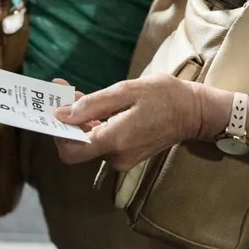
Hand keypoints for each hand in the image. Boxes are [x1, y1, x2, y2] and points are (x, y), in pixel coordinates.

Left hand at [53, 76, 221, 171]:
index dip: (56, 132)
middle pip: (77, 144)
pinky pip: (101, 141)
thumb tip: (61, 115)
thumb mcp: (127, 90)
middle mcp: (116, 156)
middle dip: (65, 119)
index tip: (53, 107)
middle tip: (62, 91)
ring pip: (88, 141)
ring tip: (74, 92)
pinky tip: (91, 104)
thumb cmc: (164, 96)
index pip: (70, 150)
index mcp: (115, 140)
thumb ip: (92, 104)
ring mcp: (122, 158)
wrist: (195, 112)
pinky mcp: (126, 154)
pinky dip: (92, 124)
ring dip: (78, 119)